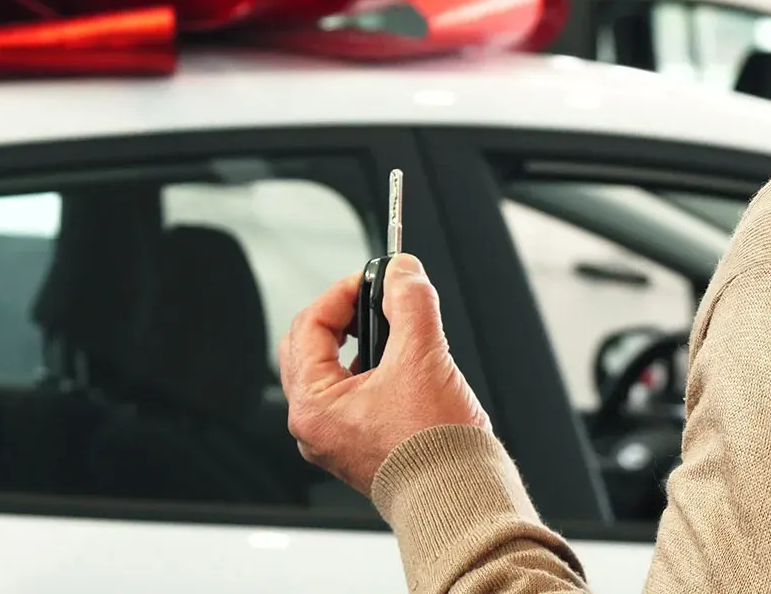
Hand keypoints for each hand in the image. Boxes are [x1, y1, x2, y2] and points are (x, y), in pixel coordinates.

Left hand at [278, 253, 491, 495]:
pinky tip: (402, 365)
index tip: (373, 279)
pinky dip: (371, 369)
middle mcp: (315, 425)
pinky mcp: (359, 444)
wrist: (460, 499)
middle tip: (376, 299)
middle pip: (312, 346)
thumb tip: (404, 271)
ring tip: (395, 331)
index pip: (310, 326)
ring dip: (360, 342)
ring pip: (332, 370)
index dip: (342, 293)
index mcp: (313, 406)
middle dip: (345, 316)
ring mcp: (335, 437)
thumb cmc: (435, 450)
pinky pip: (352, 393)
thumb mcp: (423, 358)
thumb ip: (411, 302)